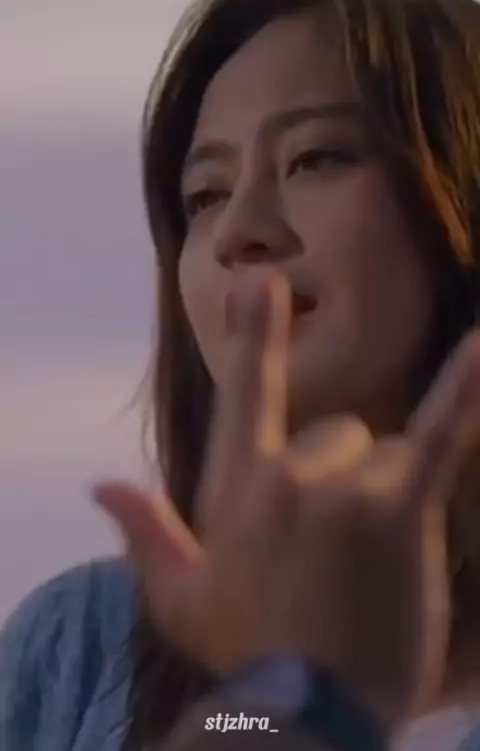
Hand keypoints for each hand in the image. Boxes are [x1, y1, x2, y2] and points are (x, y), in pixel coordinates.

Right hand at [93, 272, 479, 732]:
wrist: (307, 716)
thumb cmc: (248, 656)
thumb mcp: (180, 602)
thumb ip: (146, 535)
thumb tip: (102, 486)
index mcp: (238, 488)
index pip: (246, 396)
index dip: (255, 339)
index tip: (261, 284)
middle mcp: (286, 473)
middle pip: (339, 433)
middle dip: (345, 480)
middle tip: (339, 558)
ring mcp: (342, 486)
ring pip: (382, 452)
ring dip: (384, 496)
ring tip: (370, 569)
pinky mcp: (397, 507)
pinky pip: (437, 434)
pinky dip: (462, 389)